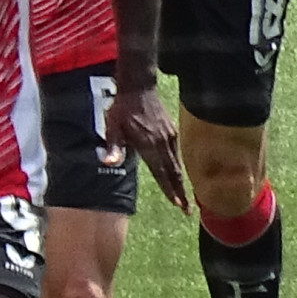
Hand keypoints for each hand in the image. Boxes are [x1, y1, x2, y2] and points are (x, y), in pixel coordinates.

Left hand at [104, 82, 190, 213]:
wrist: (139, 86)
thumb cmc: (122, 109)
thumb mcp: (112, 127)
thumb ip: (113, 147)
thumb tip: (108, 163)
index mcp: (149, 145)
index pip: (162, 173)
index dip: (170, 190)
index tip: (179, 205)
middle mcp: (163, 143)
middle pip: (174, 172)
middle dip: (181, 192)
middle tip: (188, 210)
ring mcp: (170, 136)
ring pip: (177, 163)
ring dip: (181, 181)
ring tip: (185, 197)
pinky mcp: (172, 130)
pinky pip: (177, 153)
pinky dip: (178, 167)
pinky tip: (178, 173)